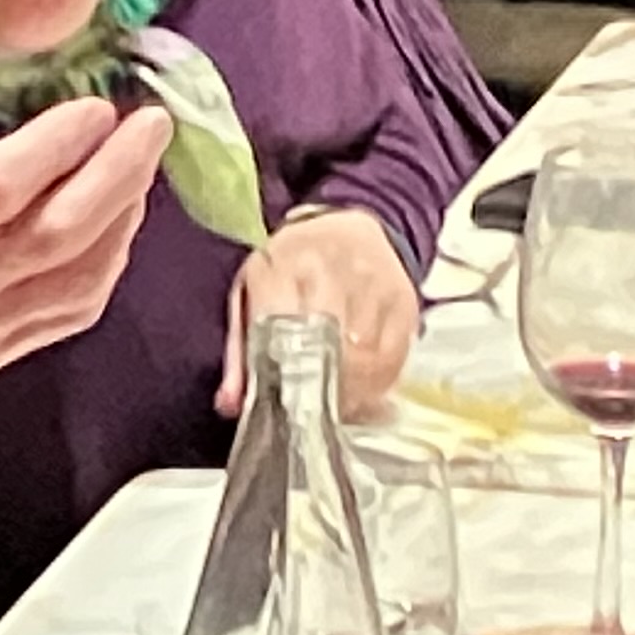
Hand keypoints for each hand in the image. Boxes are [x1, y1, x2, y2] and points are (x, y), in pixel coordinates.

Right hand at [0, 43, 171, 498]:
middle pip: (55, 237)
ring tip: (141, 166)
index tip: (92, 106)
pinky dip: (103, 270)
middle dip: (117, 177)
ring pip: (74, 283)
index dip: (54, 147)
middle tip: (150, 125)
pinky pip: (62, 317)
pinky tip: (112, 228)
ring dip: (121, 222)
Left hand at [220, 209, 419, 417]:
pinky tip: (362, 390)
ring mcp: (375, 282)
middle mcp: (334, 267)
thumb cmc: (290, 268)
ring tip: (335, 403)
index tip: (278, 401)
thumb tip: (229, 404)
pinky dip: (378, 383)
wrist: (348, 226)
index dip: (280, 372)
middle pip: (328, 345)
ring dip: (350, 390)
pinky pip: (394, 356)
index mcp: (285, 263)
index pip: (281, 327)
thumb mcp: (252, 291)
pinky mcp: (404, 300)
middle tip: (310, 408)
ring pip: (365, 356)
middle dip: (319, 385)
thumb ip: (239, 350)